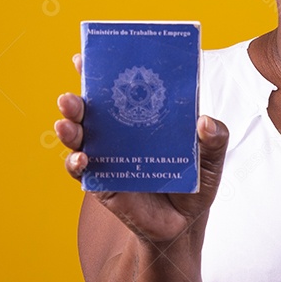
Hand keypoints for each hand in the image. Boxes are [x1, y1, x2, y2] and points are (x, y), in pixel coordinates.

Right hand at [54, 53, 228, 244]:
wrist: (184, 225)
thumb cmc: (195, 183)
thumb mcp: (212, 158)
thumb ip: (215, 138)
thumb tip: (204, 122)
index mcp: (143, 117)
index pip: (120, 88)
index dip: (101, 71)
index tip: (83, 56)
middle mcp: (120, 132)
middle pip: (92, 110)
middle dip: (77, 99)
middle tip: (71, 96)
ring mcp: (108, 156)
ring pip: (80, 136)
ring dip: (70, 127)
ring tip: (66, 122)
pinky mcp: (102, 182)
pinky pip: (82, 171)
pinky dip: (77, 163)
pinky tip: (82, 159)